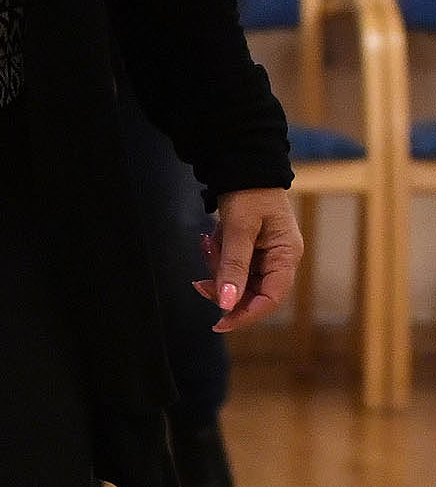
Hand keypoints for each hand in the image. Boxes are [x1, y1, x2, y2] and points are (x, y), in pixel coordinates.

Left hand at [196, 187, 301, 328]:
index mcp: (286, 256)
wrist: (242, 163)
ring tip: (209, 245)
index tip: (219, 322)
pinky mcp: (251, 249)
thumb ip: (233, 267)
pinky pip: (232, 267)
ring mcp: (265, 255)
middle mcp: (279, 259)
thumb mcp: (238, 229)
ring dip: (219, 271)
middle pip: (253, 293)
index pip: (270, 299)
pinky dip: (218, 260)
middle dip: (225, 289)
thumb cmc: (248, 193)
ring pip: (239, 281)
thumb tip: (226, 304)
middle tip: (199, 284)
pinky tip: (210, 241)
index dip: (246, 314)